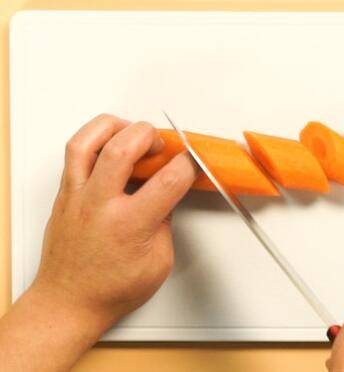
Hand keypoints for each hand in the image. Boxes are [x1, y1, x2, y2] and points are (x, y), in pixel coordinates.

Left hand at [0, 114, 196, 371]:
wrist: (68, 301)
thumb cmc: (111, 289)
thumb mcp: (159, 260)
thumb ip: (167, 220)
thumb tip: (170, 191)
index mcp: (131, 226)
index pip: (170, 179)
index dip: (190, 164)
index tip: (193, 162)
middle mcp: (101, 205)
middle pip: (125, 147)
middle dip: (152, 135)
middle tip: (161, 146)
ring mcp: (77, 196)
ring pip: (90, 140)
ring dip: (117, 127)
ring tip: (132, 134)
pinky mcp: (65, 192)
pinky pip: (74, 150)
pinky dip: (95, 136)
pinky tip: (110, 142)